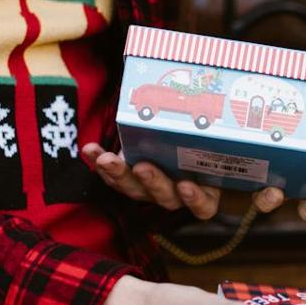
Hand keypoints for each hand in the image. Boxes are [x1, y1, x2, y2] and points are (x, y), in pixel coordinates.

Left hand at [81, 142, 222, 220]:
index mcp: (202, 194)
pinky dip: (100, 165)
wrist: (193, 157)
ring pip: (134, 190)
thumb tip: (217, 100)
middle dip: (152, 181)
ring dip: (118, 174)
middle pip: (163, 196)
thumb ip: (209, 132)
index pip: (202, 205)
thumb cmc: (207, 151)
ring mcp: (150, 191)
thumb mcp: (211, 148)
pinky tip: (89, 151)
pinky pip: (113, 180)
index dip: (194, 199)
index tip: (186, 185)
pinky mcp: (130, 183)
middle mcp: (176, 196)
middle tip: (142, 167)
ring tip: (105, 159)